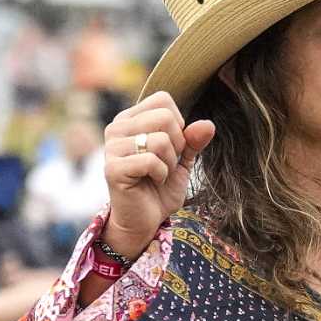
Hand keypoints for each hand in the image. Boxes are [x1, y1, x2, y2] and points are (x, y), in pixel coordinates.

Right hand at [101, 94, 215, 256]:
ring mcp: (112, 147)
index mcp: (131, 119)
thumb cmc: (160, 187)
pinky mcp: (113, 168)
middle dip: (177, 144)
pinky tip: (151, 181)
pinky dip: (161, 174)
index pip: (163, 100)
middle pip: (164, 116)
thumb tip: (208, 124)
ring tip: (158, 174)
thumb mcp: (183, 160)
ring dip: (169, 162)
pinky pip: (151, 161)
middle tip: (167, 162)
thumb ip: (193, 140)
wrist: (144, 220)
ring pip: (161, 139)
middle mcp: (117, 127)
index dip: (179, 124)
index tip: (172, 147)